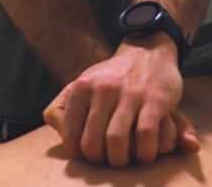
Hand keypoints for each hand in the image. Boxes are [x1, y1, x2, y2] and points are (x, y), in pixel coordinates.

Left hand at [43, 34, 199, 167]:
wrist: (148, 51)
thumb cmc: (113, 76)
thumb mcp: (85, 81)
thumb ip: (65, 105)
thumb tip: (57, 130)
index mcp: (83, 86)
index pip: (70, 134)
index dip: (78, 153)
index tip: (89, 154)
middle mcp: (103, 89)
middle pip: (92, 143)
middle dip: (99, 160)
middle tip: (107, 159)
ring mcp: (129, 93)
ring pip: (116, 141)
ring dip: (120, 160)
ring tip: (124, 159)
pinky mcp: (154, 99)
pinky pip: (145, 135)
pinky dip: (144, 152)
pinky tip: (145, 154)